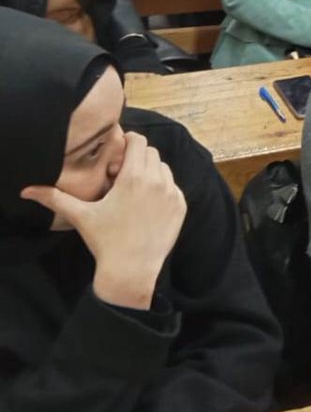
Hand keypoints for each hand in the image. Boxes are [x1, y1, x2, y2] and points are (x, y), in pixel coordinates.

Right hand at [21, 132, 185, 309]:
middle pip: (151, 152)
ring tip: (133, 189)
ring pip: (163, 168)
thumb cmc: (105, 241)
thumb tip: (28, 190)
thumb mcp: (81, 216)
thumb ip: (55, 198)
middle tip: (121, 174)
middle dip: (137, 157)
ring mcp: (172, 193)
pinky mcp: (181, 206)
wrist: (131, 270)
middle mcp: (157, 181)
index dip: (127, 142)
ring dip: (150, 171)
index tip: (117, 156)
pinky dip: (161, 188)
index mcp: (134, 177)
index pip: (138, 141)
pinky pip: (173, 186)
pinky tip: (146, 203)